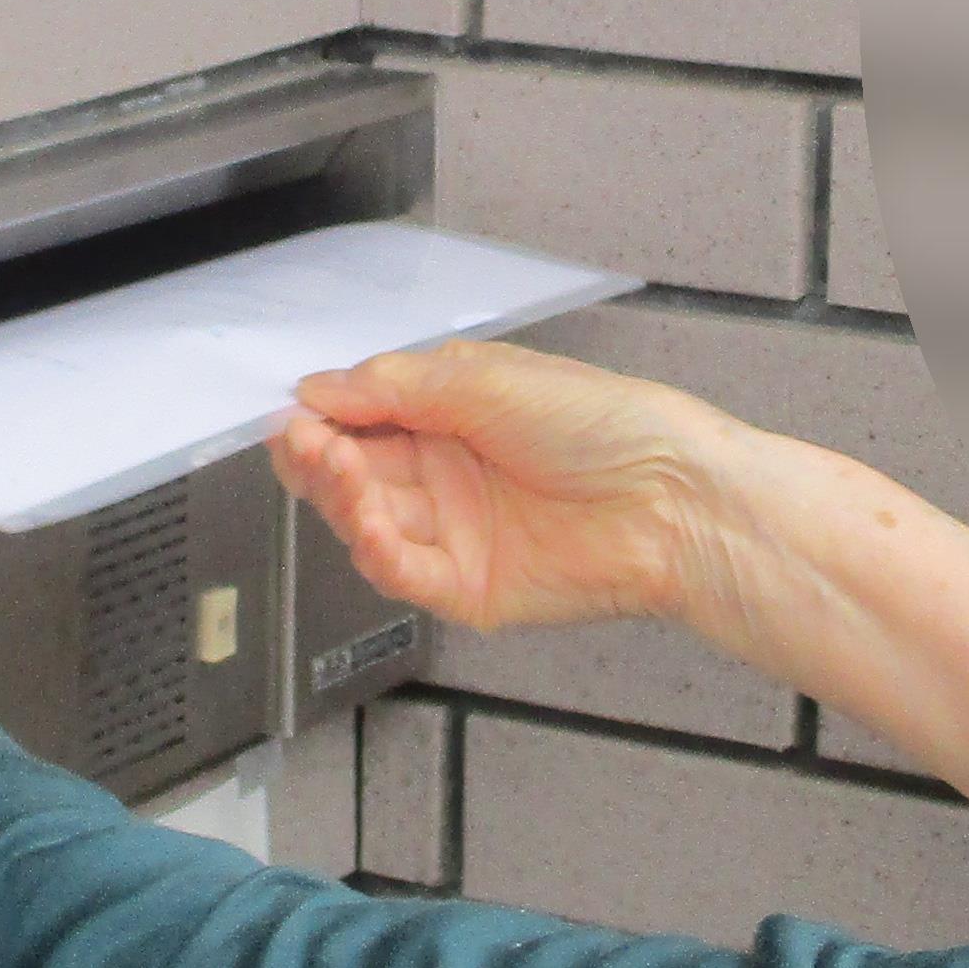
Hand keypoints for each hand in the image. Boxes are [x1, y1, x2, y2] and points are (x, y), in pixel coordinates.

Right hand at [267, 339, 743, 639]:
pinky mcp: (468, 587)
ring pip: (366, 522)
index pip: (359, 419)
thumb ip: (396, 386)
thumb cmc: (600, 423)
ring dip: (342, 498)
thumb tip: (318, 388)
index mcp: (447, 416)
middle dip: (319, 458)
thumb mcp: (488, 381)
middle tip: (308, 443)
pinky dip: (375, 551)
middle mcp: (444, 474)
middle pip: (350, 473)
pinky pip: (403, 573)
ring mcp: (454, 532)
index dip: (321, 418)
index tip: (297, 413)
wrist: (671, 497)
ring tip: (342, 473)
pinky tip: (369, 524)